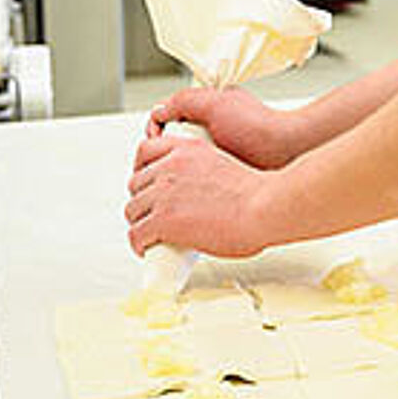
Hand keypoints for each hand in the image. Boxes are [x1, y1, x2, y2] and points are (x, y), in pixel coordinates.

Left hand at [125, 133, 280, 257]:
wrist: (265, 208)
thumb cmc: (256, 193)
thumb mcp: (221, 164)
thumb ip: (200, 172)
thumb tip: (193, 192)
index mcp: (187, 150)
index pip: (145, 150)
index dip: (142, 169)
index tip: (146, 183)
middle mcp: (171, 167)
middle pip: (135, 184)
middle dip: (143, 200)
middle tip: (153, 214)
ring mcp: (164, 193)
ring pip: (132, 210)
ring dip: (140, 223)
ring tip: (151, 234)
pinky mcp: (163, 220)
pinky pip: (136, 235)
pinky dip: (139, 244)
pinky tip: (147, 248)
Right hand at [144, 87, 299, 168]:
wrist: (284, 150)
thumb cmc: (257, 124)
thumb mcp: (215, 102)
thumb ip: (183, 100)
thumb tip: (158, 111)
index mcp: (204, 108)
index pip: (164, 118)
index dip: (155, 129)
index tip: (154, 141)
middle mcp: (207, 128)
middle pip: (169, 140)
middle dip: (163, 152)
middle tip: (164, 162)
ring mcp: (213, 150)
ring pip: (179, 160)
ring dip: (175, 167)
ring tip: (177, 174)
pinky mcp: (219, 170)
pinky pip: (195, 174)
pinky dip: (190, 178)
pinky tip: (192, 183)